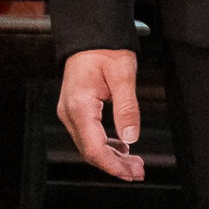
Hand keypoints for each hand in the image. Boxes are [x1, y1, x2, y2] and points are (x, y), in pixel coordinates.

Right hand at [57, 49, 145, 180]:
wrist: (89, 36)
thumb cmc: (105, 49)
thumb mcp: (123, 74)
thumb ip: (127, 107)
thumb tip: (131, 138)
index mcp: (80, 105)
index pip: (93, 147)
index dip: (112, 165)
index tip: (131, 173)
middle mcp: (69, 113)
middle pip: (90, 151)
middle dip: (114, 165)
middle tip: (138, 172)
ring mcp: (70, 113)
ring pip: (88, 146)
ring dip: (111, 158)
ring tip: (134, 165)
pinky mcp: (75, 111)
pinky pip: (89, 136)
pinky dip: (105, 146)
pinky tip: (122, 149)